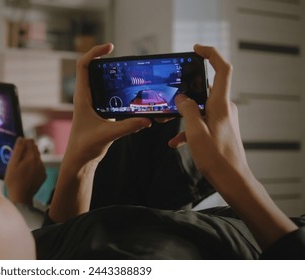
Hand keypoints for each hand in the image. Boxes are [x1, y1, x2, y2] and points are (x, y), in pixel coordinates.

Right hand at [5, 137, 46, 204]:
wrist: (21, 197)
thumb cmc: (14, 181)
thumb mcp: (12, 164)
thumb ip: (18, 150)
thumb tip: (21, 139)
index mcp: (31, 157)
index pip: (30, 142)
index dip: (23, 141)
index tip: (18, 145)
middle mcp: (39, 162)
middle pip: (35, 149)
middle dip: (28, 149)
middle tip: (19, 155)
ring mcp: (42, 169)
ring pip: (37, 158)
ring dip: (31, 157)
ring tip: (22, 165)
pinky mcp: (43, 176)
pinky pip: (39, 167)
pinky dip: (34, 166)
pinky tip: (27, 172)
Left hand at [66, 43, 151, 164]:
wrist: (80, 161)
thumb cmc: (85, 147)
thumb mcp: (107, 135)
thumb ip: (127, 126)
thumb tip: (147, 120)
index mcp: (82, 97)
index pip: (83, 66)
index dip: (94, 52)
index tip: (110, 47)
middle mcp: (85, 97)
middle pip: (92, 69)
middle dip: (106, 60)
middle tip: (123, 59)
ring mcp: (92, 103)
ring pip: (100, 81)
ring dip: (113, 74)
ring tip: (129, 72)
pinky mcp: (99, 110)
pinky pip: (108, 93)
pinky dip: (118, 89)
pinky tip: (131, 92)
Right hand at [169, 44, 296, 247]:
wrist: (232, 179)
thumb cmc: (216, 157)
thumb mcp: (196, 131)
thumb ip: (187, 110)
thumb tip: (182, 97)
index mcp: (221, 104)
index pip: (223, 69)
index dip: (211, 54)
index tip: (196, 49)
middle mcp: (224, 108)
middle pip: (208, 87)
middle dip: (188, 88)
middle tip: (173, 90)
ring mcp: (223, 118)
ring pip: (201, 107)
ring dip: (185, 113)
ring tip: (169, 122)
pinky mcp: (220, 129)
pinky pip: (202, 122)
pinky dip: (189, 128)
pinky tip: (175, 142)